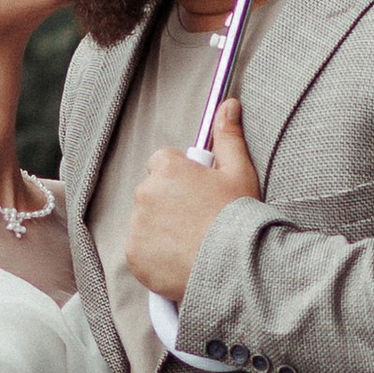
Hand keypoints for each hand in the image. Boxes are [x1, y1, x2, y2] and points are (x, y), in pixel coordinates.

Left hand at [125, 100, 261, 305]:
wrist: (233, 267)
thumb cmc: (238, 218)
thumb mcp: (239, 172)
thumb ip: (228, 136)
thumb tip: (228, 104)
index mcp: (168, 168)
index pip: (163, 162)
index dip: (182, 177)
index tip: (199, 192)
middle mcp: (145, 192)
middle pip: (152, 192)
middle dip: (169, 202)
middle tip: (198, 220)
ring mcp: (137, 225)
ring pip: (145, 221)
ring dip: (161, 228)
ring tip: (191, 242)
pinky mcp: (134, 255)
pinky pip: (140, 250)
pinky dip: (155, 255)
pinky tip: (180, 259)